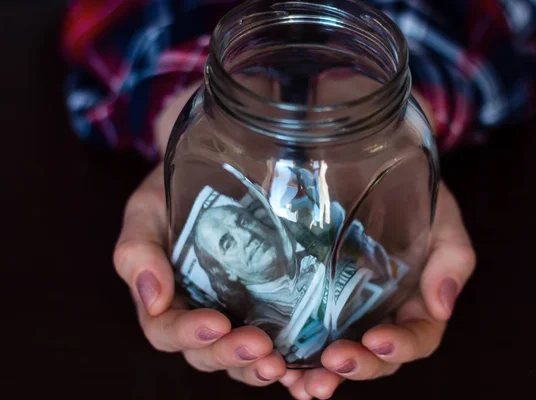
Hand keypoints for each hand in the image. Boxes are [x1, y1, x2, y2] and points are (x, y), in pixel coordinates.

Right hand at [113, 163, 287, 385]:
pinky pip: (276, 343)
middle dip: (231, 354)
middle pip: (207, 351)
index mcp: (165, 298)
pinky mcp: (268, 307)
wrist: (213, 171)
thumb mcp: (145, 211)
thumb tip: (152, 297)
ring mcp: (235, 314)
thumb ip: (137, 250)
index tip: (216, 324)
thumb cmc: (171, 192)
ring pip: (241, 357)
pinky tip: (305, 367)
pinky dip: (289, 363)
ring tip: (281, 365)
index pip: (167, 329)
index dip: (189, 334)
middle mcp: (199, 313)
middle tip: (259, 347)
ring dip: (259, 367)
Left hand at [278, 182, 475, 399]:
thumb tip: (443, 306)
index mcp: (416, 303)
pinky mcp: (311, 299)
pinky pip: (303, 335)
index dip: (401, 346)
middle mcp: (380, 314)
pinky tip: (275, 366)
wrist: (364, 165)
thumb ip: (452, 257)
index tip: (378, 340)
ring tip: (300, 383)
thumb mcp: (441, 216)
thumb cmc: (411, 191)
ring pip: (337, 355)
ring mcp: (344, 310)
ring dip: (320, 374)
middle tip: (334, 363)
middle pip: (375, 357)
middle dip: (357, 365)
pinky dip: (292, 357)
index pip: (417, 337)